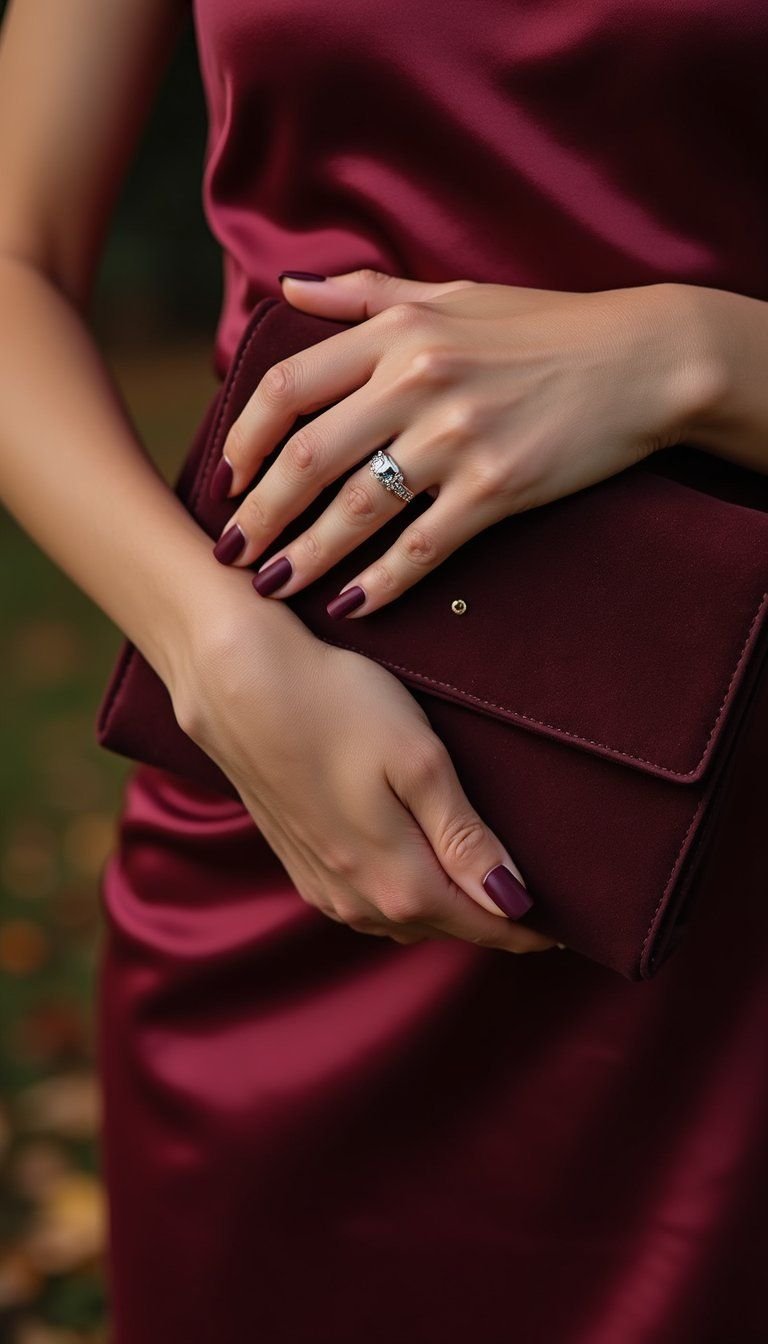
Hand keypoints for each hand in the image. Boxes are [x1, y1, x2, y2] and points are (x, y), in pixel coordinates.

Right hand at [171, 586, 559, 953]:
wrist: (235, 682)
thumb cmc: (336, 705)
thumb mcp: (418, 764)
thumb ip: (465, 840)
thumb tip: (514, 900)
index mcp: (399, 882)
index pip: (485, 924)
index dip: (533, 926)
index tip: (572, 920)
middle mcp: (358, 902)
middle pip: (446, 926)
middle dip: (492, 916)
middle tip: (539, 898)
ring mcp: (323, 887)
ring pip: (404, 919)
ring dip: (445, 907)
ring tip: (482, 878)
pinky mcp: (300, 865)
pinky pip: (368, 903)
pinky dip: (402, 894)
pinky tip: (412, 862)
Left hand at [210, 269, 712, 616]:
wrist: (642, 360)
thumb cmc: (544, 327)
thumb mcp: (452, 292)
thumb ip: (364, 295)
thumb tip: (287, 289)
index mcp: (398, 331)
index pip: (288, 388)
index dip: (244, 440)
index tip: (226, 479)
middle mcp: (418, 380)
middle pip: (307, 458)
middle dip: (258, 515)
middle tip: (231, 554)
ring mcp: (459, 436)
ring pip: (355, 510)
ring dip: (304, 558)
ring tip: (272, 588)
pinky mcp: (498, 487)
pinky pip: (421, 546)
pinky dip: (380, 583)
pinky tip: (350, 607)